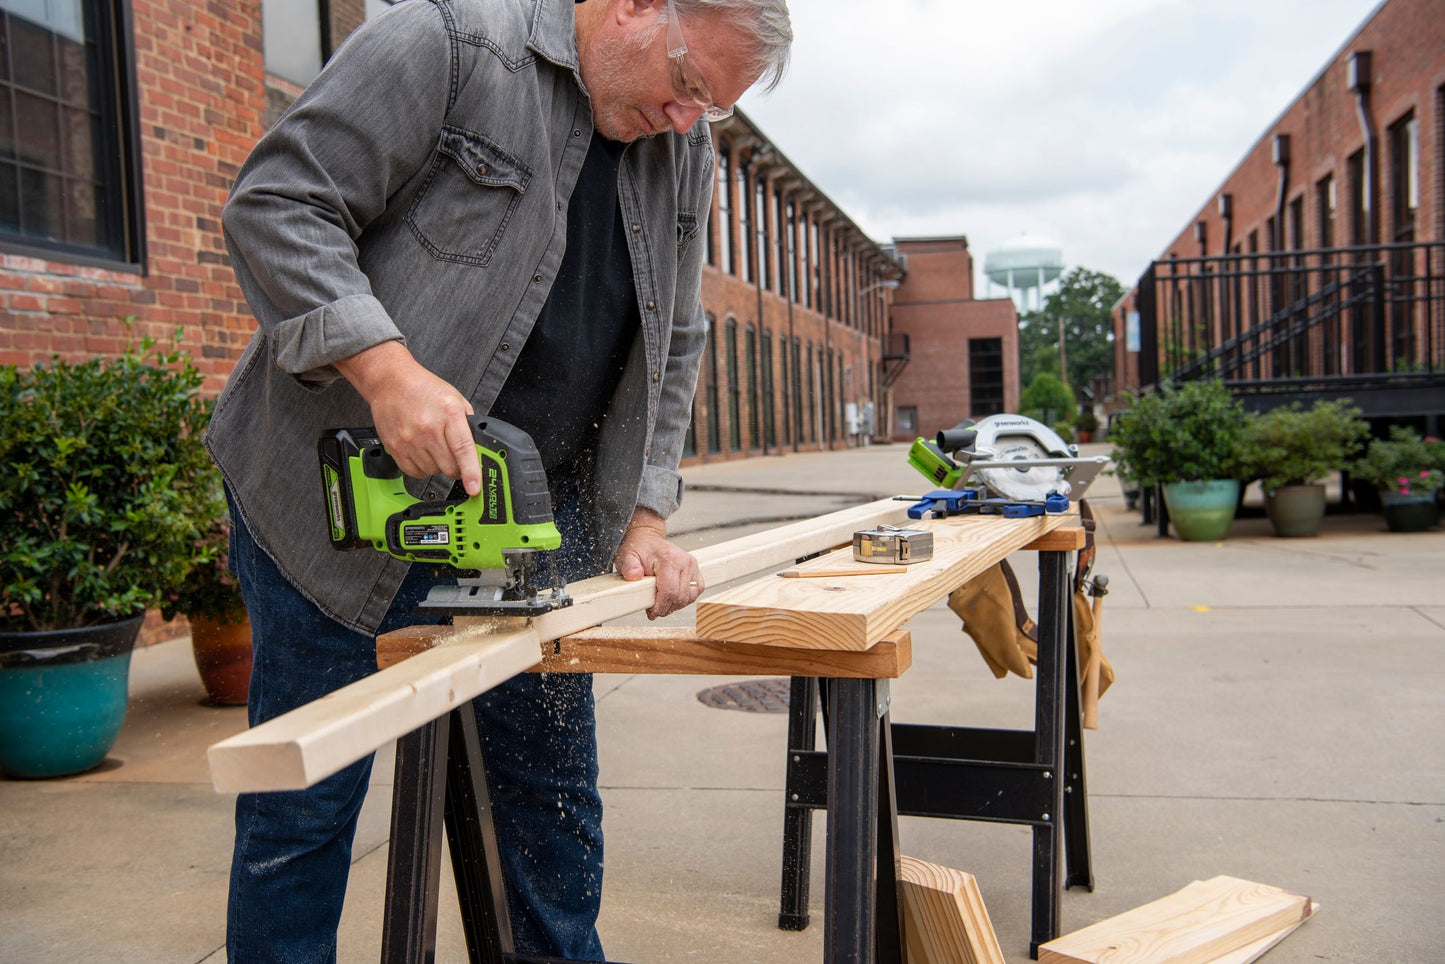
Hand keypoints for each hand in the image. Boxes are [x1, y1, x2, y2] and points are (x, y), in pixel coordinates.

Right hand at [335, 341, 481, 495]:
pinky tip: (422, 452)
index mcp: (448, 415)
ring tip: (433, 446)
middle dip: (457, 467)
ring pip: (432, 472)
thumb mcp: (456, 399)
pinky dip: (422, 468)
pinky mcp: (395, 448)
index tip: (475, 488)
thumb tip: (479, 449)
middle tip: (455, 457)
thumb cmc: (424, 389)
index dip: (471, 472)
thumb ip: (468, 425)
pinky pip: (414, 472)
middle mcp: (428, 429)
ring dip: (438, 465)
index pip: (463, 449)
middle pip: (449, 467)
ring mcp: (409, 440)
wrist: (391, 383)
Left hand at [613, 508, 703, 618]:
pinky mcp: (696, 569)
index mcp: (669, 559)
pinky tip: (673, 597)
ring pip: (690, 597)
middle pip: (680, 597)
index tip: (651, 613)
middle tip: (654, 611)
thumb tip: (633, 576)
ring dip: (676, 605)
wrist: (648, 538)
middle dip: (667, 608)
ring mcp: (692, 565)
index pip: (670, 592)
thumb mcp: (627, 556)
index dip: (660, 607)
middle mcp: (685, 562)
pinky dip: (686, 598)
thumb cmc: (638, 548)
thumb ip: (629, 566)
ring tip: (662, 603)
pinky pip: (696, 590)